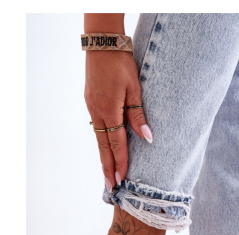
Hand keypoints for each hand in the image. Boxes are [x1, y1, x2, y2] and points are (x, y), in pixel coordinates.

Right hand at [84, 50, 151, 190]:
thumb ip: (138, 115)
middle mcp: (97, 113)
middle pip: (104, 147)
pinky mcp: (91, 104)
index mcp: (109, 110)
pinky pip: (97, 130)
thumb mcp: (135, 88)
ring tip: (108, 175)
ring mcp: (92, 109)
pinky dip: (101, 144)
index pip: (117, 143)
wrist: (102, 43)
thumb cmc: (121, 64)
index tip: (123, 179)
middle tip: (111, 187)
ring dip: (104, 159)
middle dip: (108, 168)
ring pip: (99, 140)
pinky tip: (105, 152)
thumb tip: (147, 138)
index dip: (121, 162)